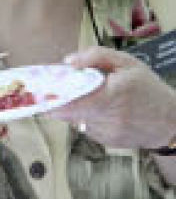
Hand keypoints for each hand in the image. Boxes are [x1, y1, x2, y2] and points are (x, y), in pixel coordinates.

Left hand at [49, 47, 175, 148]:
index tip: (36, 94)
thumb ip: (96, 56)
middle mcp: (108, 118)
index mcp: (112, 95)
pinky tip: (104, 110)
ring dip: (77, 108)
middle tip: (50, 92)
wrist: (170, 121)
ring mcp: (107, 133)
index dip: (52, 100)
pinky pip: (87, 127)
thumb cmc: (148, 88)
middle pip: (69, 112)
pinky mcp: (107, 142)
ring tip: (94, 97)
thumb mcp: (127, 63)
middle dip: (58, 102)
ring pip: (77, 119)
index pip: (73, 102)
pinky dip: (88, 117)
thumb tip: (69, 61)